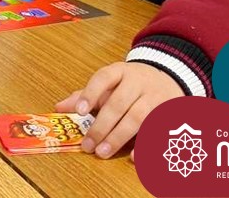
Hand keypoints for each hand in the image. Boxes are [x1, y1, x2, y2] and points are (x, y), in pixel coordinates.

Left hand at [56, 62, 182, 158]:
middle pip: (119, 103)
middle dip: (102, 126)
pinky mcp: (169, 113)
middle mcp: (139, 82)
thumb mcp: (110, 84)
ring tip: (102, 152)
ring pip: (138, 118)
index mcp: (120, 72)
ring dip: (119, 137)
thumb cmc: (131, 85)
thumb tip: (59, 108)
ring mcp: (156, 97)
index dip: (90, 93)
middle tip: (88, 145)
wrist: (168, 78)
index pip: (104, 78)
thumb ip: (85, 95)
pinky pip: (157, 130)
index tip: (79, 112)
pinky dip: (146, 145)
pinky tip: (133, 157)